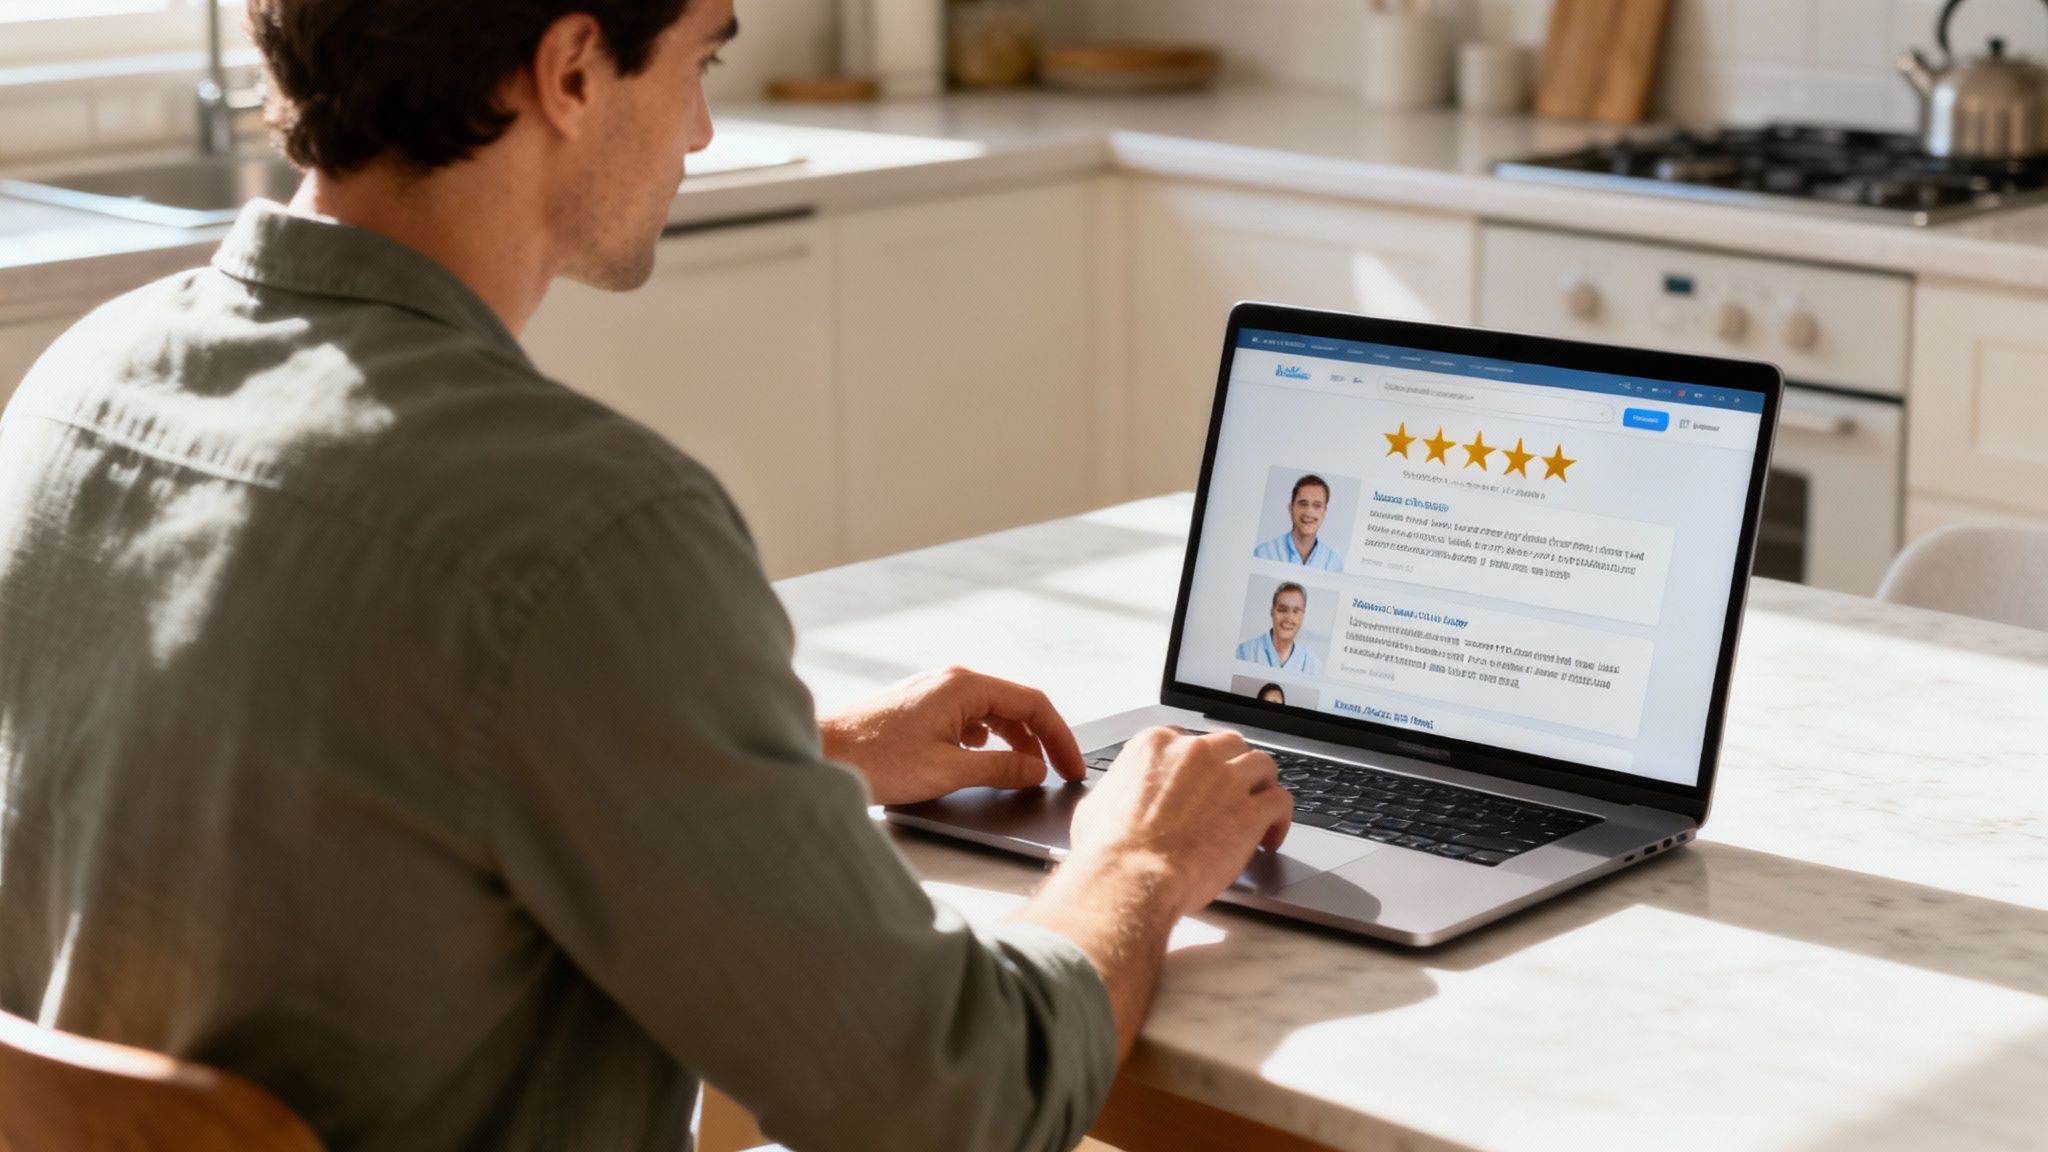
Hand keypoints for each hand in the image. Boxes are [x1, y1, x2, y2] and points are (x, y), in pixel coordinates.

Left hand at [818, 667, 1086, 805]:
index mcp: (964, 686)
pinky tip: (984, 762)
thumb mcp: (948, 770)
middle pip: (1014, 707)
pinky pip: (969, 720)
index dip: (1059, 737)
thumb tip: (1035, 770)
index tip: (1072, 767)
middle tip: (1056, 775)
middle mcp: (952, 681)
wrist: (822, 753)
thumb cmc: (876, 759)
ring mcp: (935, 693)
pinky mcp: (921, 709)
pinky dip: (987, 741)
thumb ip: (1000, 769)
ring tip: (1025, 774)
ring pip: (992, 714)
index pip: (1032, 704)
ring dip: (1013, 742)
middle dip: (1039, 741)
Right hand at [1064, 727, 1291, 918]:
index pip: (1190, 741)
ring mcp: (1226, 779)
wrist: (1130, 878)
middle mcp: (1195, 753)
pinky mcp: (1249, 811)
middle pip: (1230, 745)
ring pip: (1263, 764)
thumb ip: (1119, 790)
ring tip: (1260, 808)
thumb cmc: (1108, 849)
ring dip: (1262, 785)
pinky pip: (1281, 801)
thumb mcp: (1097, 804)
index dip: (1200, 765)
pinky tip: (1272, 835)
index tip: (1202, 782)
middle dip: (1234, 767)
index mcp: (1156, 745)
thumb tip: (1116, 798)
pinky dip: (1281, 818)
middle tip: (1234, 791)